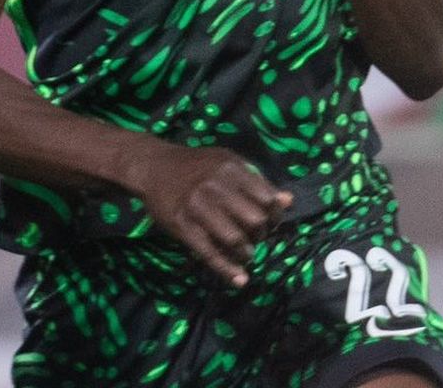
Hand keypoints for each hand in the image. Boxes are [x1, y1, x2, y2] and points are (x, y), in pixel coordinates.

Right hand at [130, 142, 290, 287]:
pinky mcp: (182, 226)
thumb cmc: (196, 165)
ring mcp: (197, 207)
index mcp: (231, 168)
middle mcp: (215, 186)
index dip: (274, 215)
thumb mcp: (227, 163)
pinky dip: (228, 271)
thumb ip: (257, 181)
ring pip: (235, 240)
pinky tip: (240, 280)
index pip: (267, 199)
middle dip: (261, 234)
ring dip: (247, 253)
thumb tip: (289, 201)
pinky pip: (210, 254)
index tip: (270, 222)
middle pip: (255, 221)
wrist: (154, 166)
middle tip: (256, 236)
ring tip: (245, 253)